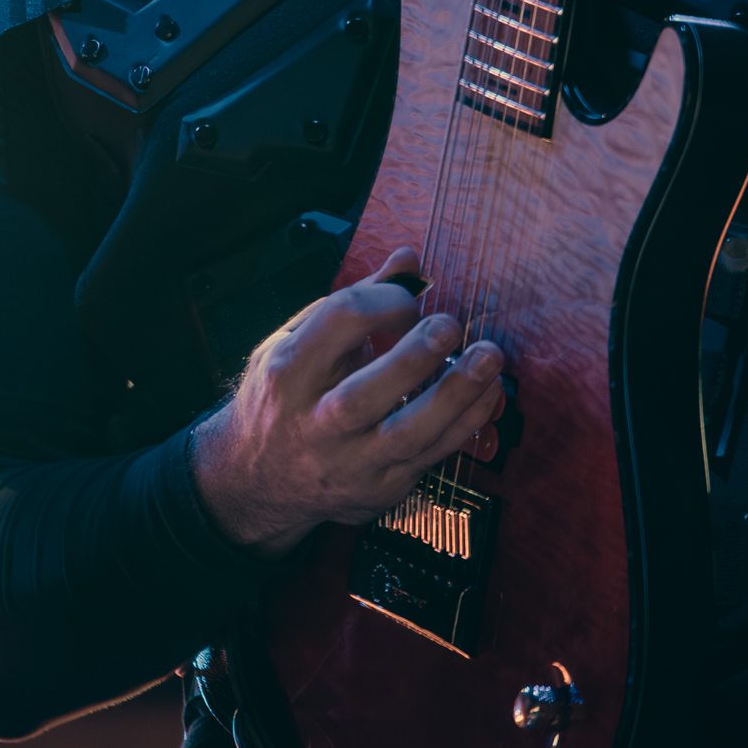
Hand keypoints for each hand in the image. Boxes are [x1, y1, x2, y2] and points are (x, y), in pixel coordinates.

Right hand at [189, 247, 508, 558]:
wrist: (259, 479)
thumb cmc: (282, 397)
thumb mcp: (296, 342)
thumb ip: (354, 301)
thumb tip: (408, 259)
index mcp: (289, 372)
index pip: (339, 323)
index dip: (384, 300)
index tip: (410, 300)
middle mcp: (315, 422)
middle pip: (364, 393)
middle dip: (414, 356)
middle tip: (450, 325)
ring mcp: (349, 462)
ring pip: (407, 433)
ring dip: (455, 394)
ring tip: (489, 357)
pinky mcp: (380, 487)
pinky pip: (431, 454)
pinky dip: (465, 422)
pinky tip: (488, 392)